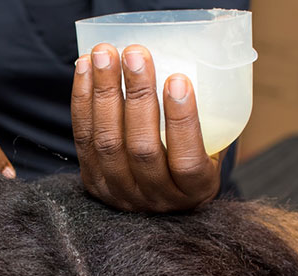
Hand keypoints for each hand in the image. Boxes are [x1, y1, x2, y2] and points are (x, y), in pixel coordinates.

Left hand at [71, 44, 222, 211]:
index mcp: (195, 190)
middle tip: (135, 54)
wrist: (162, 193)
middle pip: (141, 148)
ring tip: (105, 54)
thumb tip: (203, 57)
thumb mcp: (215, 145)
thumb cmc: (195, 156)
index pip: (187, 161)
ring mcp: (121, 193)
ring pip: (107, 142)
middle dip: (137, 96)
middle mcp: (156, 198)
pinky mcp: (94, 182)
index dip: (182, 121)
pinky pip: (84, 139)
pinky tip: (85, 68)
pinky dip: (82, 100)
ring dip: (104, 93)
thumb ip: (209, 116)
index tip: (178, 79)